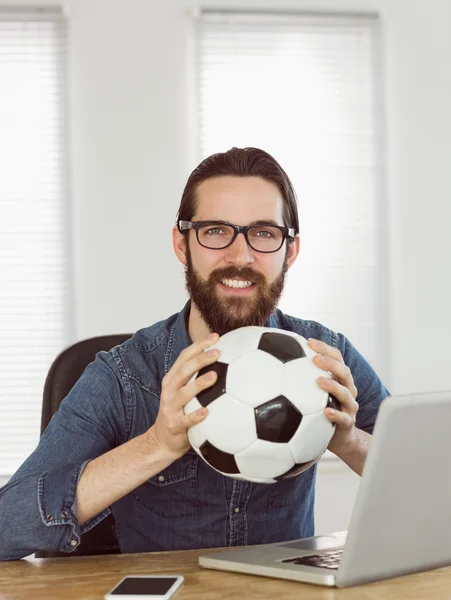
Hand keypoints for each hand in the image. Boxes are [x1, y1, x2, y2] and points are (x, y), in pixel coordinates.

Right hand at [148, 333, 219, 458]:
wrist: (162, 440)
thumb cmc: (179, 412)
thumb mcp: (184, 392)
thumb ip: (198, 378)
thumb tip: (228, 363)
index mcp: (172, 380)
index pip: (184, 357)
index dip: (198, 346)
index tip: (216, 337)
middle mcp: (170, 391)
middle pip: (183, 371)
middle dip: (200, 360)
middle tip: (218, 352)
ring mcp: (170, 408)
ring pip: (184, 394)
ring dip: (199, 384)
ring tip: (214, 376)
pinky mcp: (174, 425)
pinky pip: (185, 420)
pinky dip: (195, 416)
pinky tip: (207, 412)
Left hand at [307, 338, 358, 455]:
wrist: (340, 439)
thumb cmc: (321, 411)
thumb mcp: (313, 393)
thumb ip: (302, 378)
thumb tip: (274, 363)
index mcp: (339, 379)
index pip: (336, 358)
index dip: (325, 348)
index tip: (308, 342)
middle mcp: (347, 389)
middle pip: (344, 371)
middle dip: (330, 363)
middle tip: (315, 358)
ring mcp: (349, 406)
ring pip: (345, 393)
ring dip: (333, 385)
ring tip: (319, 381)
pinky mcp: (348, 423)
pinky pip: (343, 418)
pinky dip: (336, 414)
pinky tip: (325, 412)